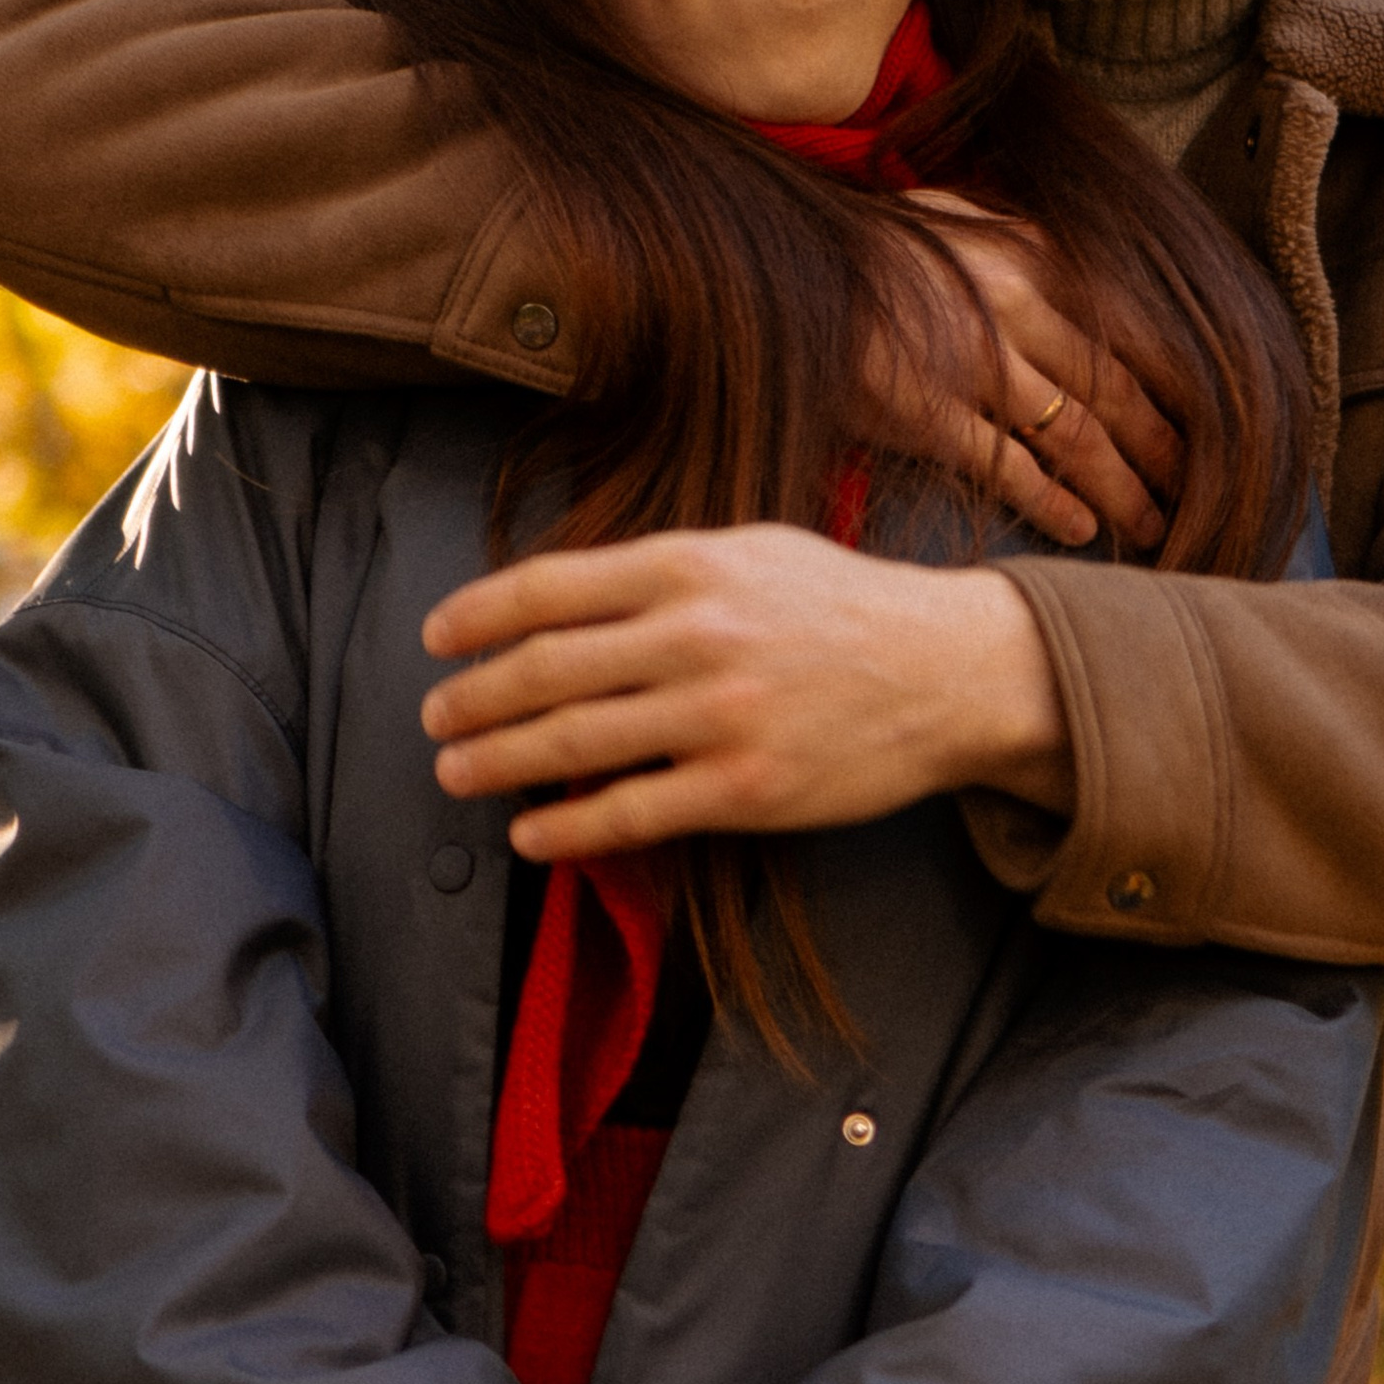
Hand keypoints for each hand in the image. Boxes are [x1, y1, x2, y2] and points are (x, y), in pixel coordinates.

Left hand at [422, 528, 1074, 856]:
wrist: (949, 670)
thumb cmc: (843, 608)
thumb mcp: (752, 551)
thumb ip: (660, 571)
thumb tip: (560, 600)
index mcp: (690, 565)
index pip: (548, 587)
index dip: (476, 616)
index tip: (436, 639)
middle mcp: (697, 634)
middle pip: (544, 669)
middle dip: (472, 698)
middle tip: (435, 717)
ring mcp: (720, 715)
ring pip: (572, 742)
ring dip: (496, 761)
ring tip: (455, 771)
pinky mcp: (745, 787)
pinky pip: (629, 812)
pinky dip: (565, 826)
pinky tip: (529, 833)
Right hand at [871, 193, 1181, 551]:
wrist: (789, 267)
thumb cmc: (874, 245)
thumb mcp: (959, 214)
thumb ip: (1021, 238)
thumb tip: (1074, 262)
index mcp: (1036, 258)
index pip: (1133, 336)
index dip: (1177, 391)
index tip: (1206, 429)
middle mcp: (1021, 310)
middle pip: (1118, 397)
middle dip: (1165, 454)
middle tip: (1194, 494)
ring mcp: (978, 366)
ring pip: (1078, 440)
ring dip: (1123, 491)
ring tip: (1152, 527)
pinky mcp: (931, 414)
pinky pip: (1011, 468)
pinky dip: (1054, 504)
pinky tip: (1081, 531)